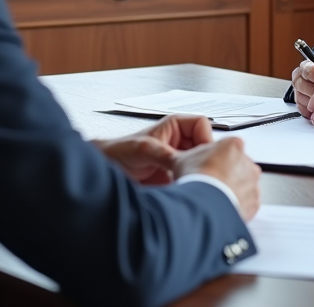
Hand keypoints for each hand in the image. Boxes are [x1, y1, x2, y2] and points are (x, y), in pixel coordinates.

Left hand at [95, 114, 213, 184]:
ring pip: (200, 163)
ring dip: (197, 173)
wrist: (108, 171)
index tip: (201, 155)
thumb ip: (163, 153)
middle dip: (203, 159)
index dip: (204, 138)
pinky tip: (185, 189)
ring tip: (191, 181)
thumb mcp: (142, 149)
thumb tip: (184, 161)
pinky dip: (191, 184)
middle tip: (199, 172)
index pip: (202, 125)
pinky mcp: (176, 176)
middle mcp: (179, 141)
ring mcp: (178, 159)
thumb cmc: (119, 152)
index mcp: (174, 126)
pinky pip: (192, 177)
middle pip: (205, 146)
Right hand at [173, 137, 261, 220]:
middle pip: (237, 165)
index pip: (228, 147)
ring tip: (215, 196)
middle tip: (210, 182)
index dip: (216, 157)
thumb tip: (171, 157)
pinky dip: (238, 204)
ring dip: (233, 189)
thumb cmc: (197, 179)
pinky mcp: (254, 202)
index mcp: (233, 145)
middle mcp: (247, 162)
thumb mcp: (181, 159)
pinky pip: (247, 202)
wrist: (205, 203)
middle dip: (226, 173)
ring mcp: (252, 183)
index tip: (208, 165)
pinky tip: (223, 207)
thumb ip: (183, 155)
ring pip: (244, 184)